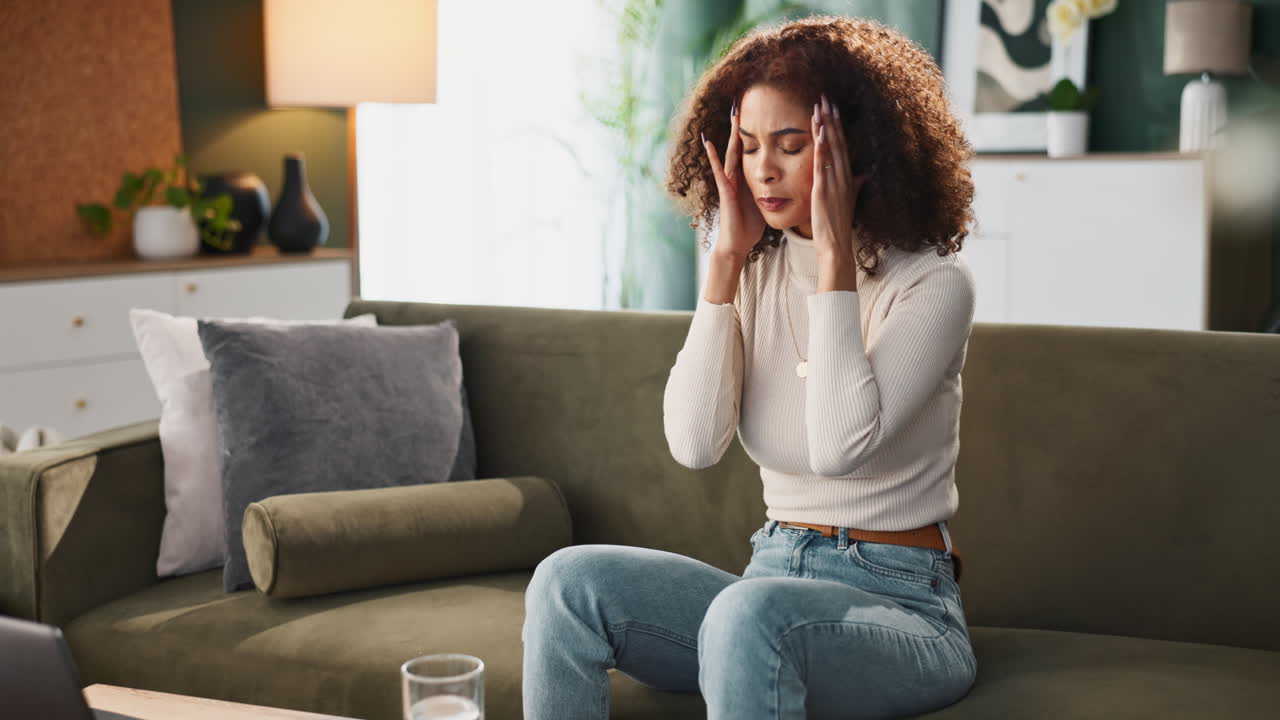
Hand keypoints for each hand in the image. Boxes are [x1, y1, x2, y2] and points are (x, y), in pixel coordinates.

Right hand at [702, 102, 765, 258]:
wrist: (738, 243)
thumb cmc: (750, 225)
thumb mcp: (766, 200)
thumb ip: (773, 187)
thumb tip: (791, 179)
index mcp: (749, 177)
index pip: (755, 149)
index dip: (760, 132)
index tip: (765, 113)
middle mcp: (738, 176)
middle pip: (742, 144)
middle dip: (743, 125)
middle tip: (745, 102)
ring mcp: (729, 182)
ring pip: (731, 152)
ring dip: (731, 133)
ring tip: (732, 112)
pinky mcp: (725, 191)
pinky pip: (719, 170)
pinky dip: (713, 157)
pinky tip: (708, 142)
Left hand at [810, 94, 867, 263]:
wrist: (836, 244)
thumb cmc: (839, 223)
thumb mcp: (849, 200)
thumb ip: (856, 185)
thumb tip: (865, 174)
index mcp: (847, 177)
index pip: (842, 146)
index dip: (838, 126)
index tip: (833, 108)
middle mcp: (843, 176)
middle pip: (838, 142)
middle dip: (832, 119)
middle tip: (825, 98)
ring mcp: (834, 182)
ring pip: (830, 149)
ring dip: (825, 127)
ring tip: (820, 107)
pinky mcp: (823, 190)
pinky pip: (822, 165)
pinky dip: (821, 149)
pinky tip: (818, 134)